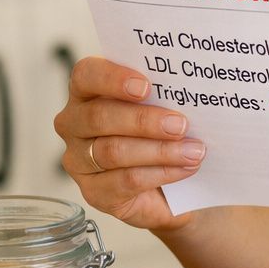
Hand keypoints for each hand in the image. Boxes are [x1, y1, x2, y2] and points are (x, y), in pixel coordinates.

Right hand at [53, 56, 204, 231]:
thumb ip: (167, 94)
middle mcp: (75, 124)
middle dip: (143, 120)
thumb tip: (193, 86)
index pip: (86, 75)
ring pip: (113, 151)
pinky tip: (185, 168)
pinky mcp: (94, 192)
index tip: (146, 86)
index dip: (112, 78)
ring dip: (160, 151)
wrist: (175, 186)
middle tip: (180, 125)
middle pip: (98, 117)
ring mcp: (80, 161)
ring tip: (193, 151)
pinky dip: (161, 173)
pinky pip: (125, 181)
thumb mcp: (166, 108)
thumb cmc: (167, 134)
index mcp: (88, 92)